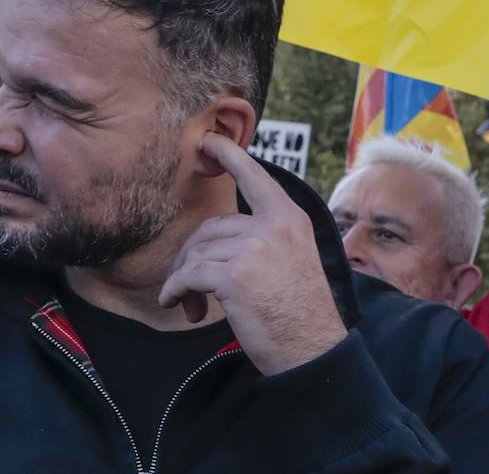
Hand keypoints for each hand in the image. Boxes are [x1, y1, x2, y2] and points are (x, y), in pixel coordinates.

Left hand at [159, 133, 347, 374]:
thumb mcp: (293, 258)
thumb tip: (218, 236)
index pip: (255, 177)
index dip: (230, 155)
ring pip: (197, 253)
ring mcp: (254, 248)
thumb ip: (265, 237)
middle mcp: (273, 225)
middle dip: (194, 257)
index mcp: (289, 217)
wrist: (312, 348)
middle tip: (193, 290)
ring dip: (186, 280)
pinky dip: (176, 291)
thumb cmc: (300, 310)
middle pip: (211, 227)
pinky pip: (188, 276)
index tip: (209, 140)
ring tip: (193, 306)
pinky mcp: (233, 276)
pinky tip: (178, 305)